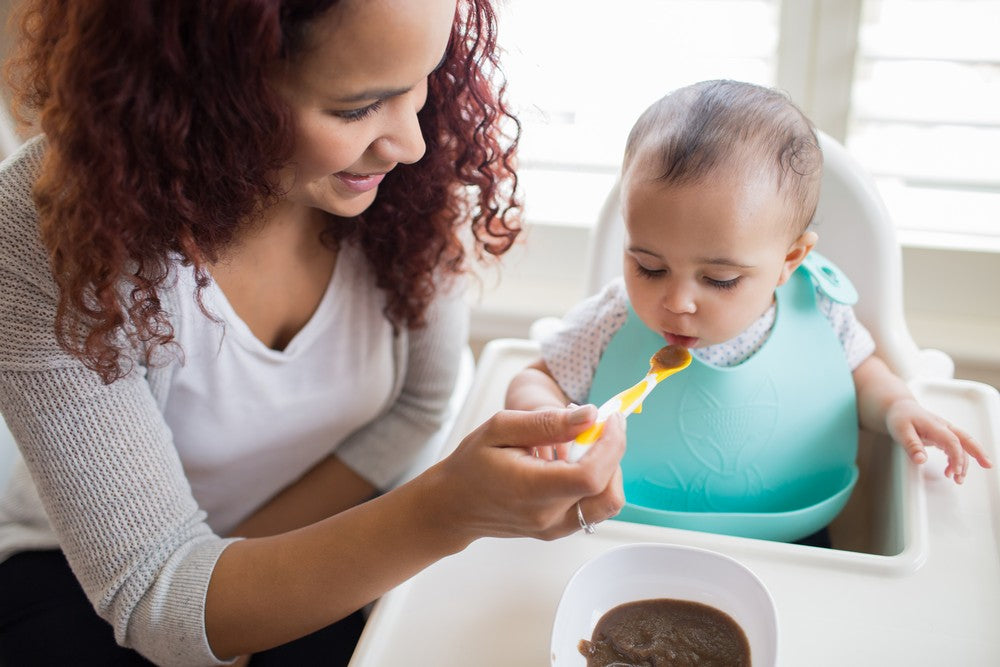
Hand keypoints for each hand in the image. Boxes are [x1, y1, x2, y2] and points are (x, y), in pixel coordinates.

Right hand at [433, 405, 625, 542]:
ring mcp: (555, 528)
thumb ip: (547, 422)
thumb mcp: (501, 428)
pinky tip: (577, 460)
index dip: (612, 445)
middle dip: (614, 453)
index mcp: (532, 490)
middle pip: (609, 492)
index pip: (591, 476)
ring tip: (586, 443)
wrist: (453, 504)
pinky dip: (598, 481)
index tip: (611, 419)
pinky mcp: (559, 530)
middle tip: (599, 426)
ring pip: (608, 504)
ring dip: (609, 469)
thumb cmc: (471, 464)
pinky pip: (595, 508)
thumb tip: (589, 415)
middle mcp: (548, 517)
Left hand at [885, 398, 992, 482]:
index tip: (955, 471)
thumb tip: (921, 460)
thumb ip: (911, 446)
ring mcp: (945, 432)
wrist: (900, 409)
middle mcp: (944, 428)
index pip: (952, 441)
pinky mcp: (944, 436)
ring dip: (964, 463)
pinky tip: (952, 471)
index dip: (957, 457)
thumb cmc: (901, 418)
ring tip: (958, 479)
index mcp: (935, 426)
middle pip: (967, 440)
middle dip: (979, 453)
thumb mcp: (901, 432)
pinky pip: (956, 448)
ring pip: (962, 446)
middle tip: (988, 465)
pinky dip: (957, 460)